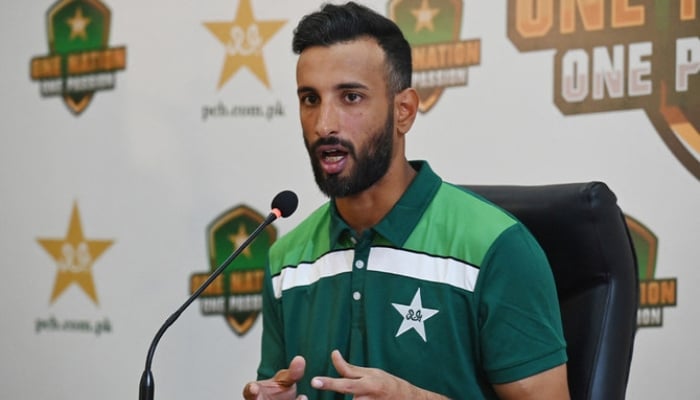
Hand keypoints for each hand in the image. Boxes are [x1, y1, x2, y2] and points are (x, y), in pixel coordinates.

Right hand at [243, 356, 306, 399]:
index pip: (249, 392)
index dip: (251, 390)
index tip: (254, 388)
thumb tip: (300, 359)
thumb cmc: (279, 393)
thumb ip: (293, 373)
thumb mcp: (285, 381)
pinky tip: (302, 398)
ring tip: (300, 398)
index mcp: (256, 394)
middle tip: (259, 395)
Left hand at [310, 350, 447, 399]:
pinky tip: (360, 399)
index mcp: (368, 384)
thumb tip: (334, 354)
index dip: (329, 382)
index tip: (314, 381)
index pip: (345, 383)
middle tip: (318, 384)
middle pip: (347, 398)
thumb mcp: (370, 373)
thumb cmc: (386, 383)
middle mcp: (368, 398)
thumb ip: (349, 369)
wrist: (408, 399)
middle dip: (333, 389)